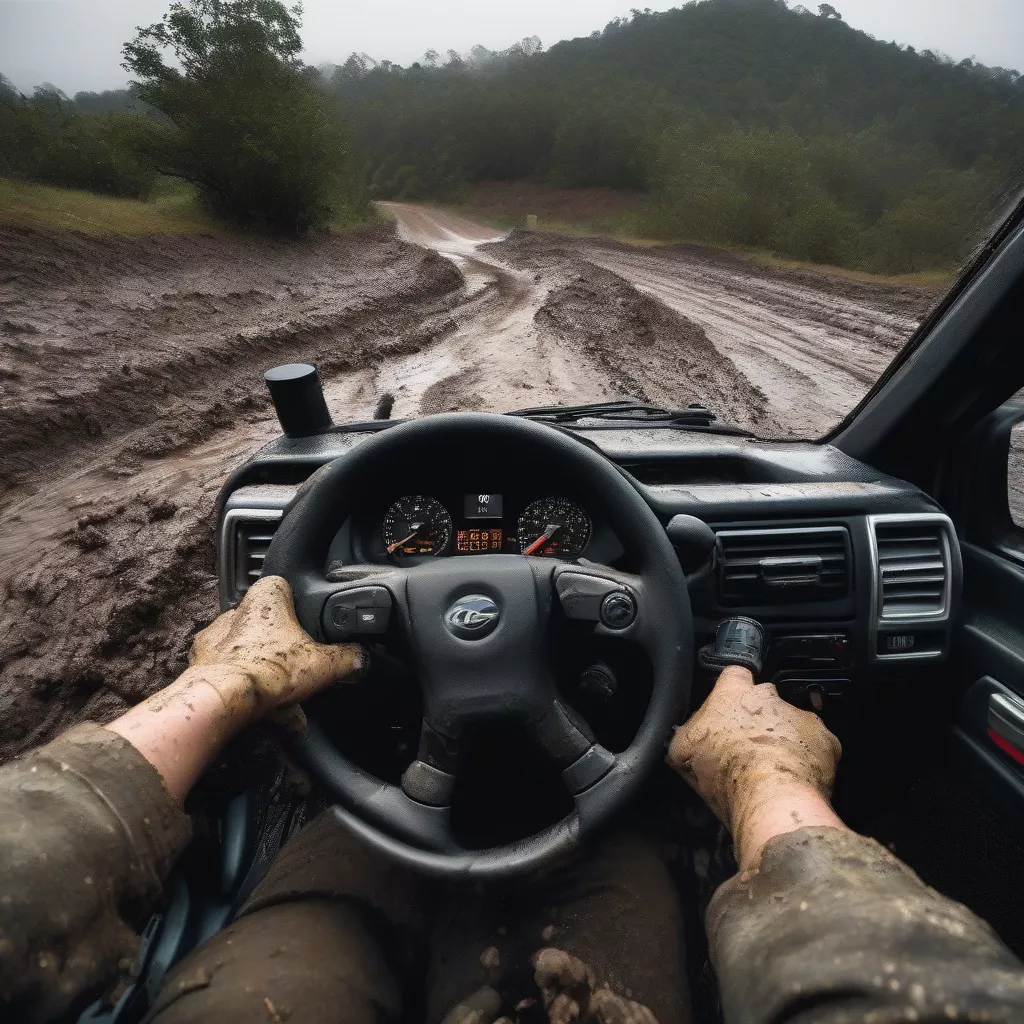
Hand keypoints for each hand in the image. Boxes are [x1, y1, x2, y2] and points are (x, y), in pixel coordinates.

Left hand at [187, 575, 365, 724]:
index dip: (296, 601)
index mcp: (265, 599)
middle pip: (264, 622)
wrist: (221, 700)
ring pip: (244, 650)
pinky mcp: (200, 667)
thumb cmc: (268, 670)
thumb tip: (361, 658)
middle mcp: (235, 613)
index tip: (306, 619)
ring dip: (260, 669)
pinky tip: (260, 711)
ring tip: (280, 699)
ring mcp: (213, 640)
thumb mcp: (324, 664)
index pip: (281, 585)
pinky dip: (242, 689)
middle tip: (295, 666)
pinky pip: (227, 674)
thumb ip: (347, 657)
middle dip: (279, 645)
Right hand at [667, 666, 843, 868]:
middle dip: (759, 717)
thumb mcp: (682, 753)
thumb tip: (682, 735)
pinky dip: (811, 760)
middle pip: (765, 699)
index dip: (732, 689)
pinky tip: (799, 780)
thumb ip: (683, 734)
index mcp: (733, 693)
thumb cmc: (724, 772)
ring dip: (785, 740)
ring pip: (793, 724)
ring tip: (776, 770)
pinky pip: (818, 747)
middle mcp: (769, 697)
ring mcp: (801, 717)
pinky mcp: (826, 740)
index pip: (733, 674)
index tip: (729, 707)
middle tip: (749, 748)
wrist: (772, 798)